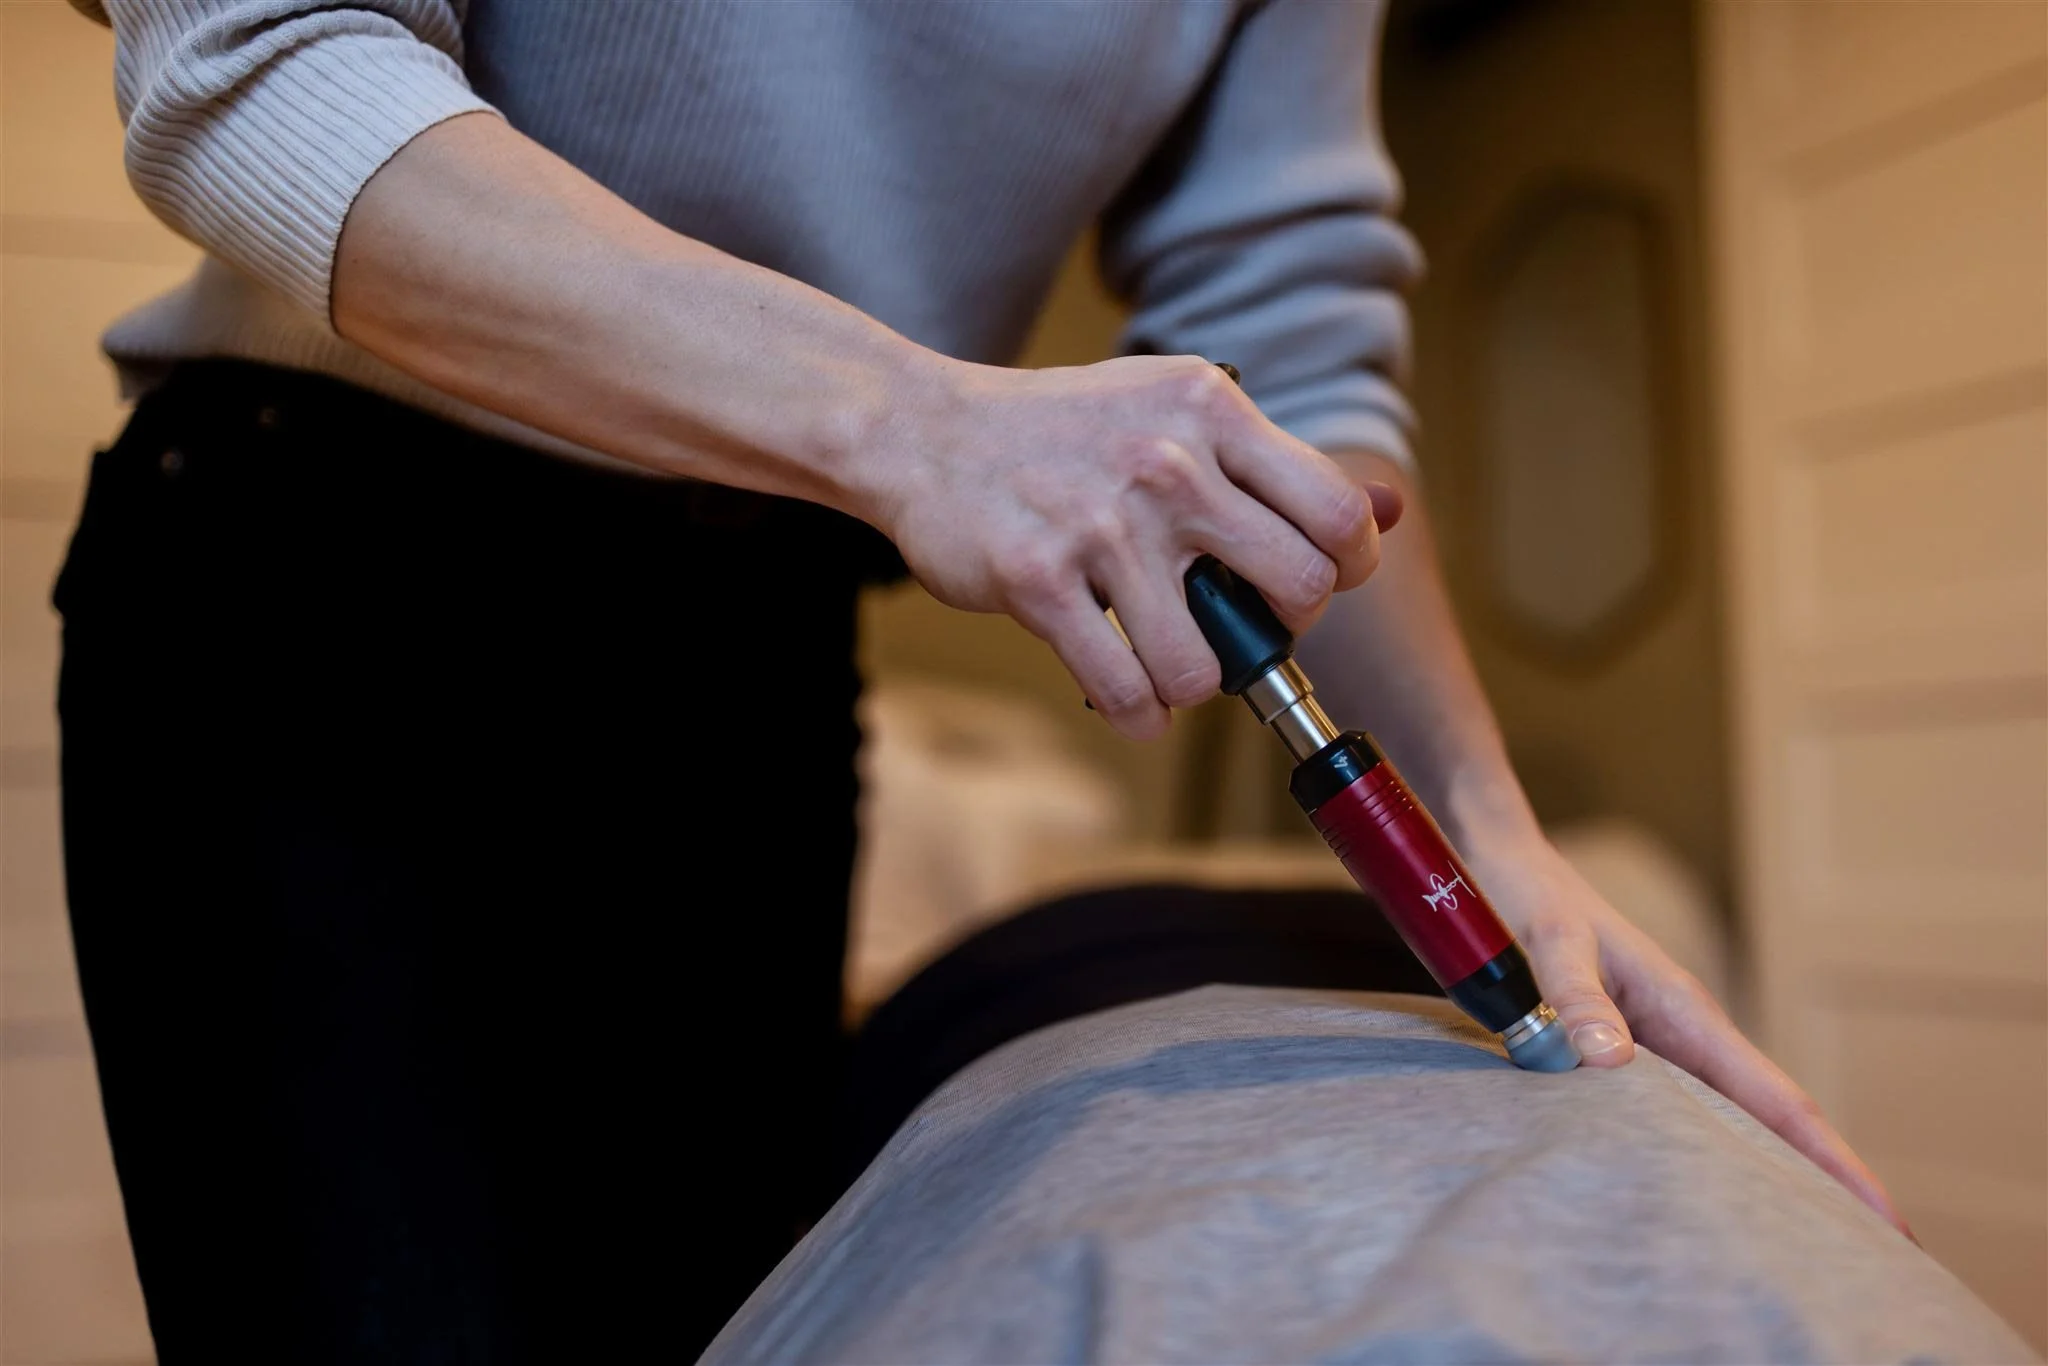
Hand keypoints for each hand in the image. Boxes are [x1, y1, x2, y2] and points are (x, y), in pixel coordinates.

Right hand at [870, 354, 1399, 739]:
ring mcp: (1104, 526)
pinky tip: (1127, 694)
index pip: (1337, 511)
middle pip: (1298, 590)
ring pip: (1208, 665)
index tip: (1310, 584)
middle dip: (1276, 629)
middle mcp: (1168, 464)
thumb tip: (1389, 513)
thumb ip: (1273, 465)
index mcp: (1211, 412)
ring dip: (1193, 684)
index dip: (1344, 567)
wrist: (925, 433)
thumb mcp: (1173, 410)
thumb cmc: (1063, 434)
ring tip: (1166, 662)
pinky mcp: (1041, 583)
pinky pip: (1128, 691)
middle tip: (1236, 626)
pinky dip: (1138, 714)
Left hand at [1465, 834, 1913, 1237]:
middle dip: (1818, 1189)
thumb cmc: (1526, 899)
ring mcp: (1655, 1048)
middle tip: (1873, 1262)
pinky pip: (1667, 1118)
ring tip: (1794, 1250)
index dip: (1834, 1162)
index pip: (1779, 1100)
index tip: (1890, 1220)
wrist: (1499, 863)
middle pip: (1767, 1125)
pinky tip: (1694, 1199)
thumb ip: (1574, 999)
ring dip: (1759, 1180)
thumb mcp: (1549, 943)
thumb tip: (1611, 1061)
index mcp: (1685, 1012)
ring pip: (1720, 1126)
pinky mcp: (1618, 1053)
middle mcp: (1683, 1036)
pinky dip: (1693, 1159)